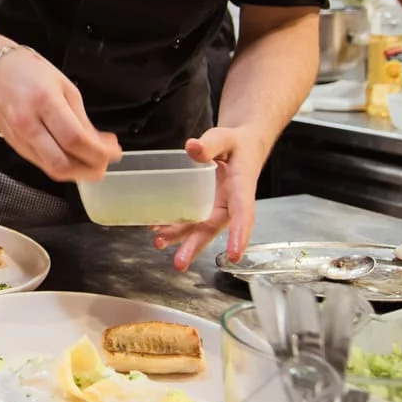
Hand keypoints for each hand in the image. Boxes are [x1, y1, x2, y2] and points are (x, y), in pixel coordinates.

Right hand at [0, 49, 121, 182]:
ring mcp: (19, 138)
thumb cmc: (29, 71)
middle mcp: (28, 124)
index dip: (99, 152)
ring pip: (52, 169)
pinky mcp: (15, 146)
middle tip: (105, 163)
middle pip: (62, 163)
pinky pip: (42, 164)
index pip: (75, 139)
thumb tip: (100, 143)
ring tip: (92, 162)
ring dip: (77, 172)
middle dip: (90, 170)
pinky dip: (62, 165)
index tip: (114, 151)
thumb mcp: (64, 86)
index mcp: (44, 102)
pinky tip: (73, 157)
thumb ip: (81, 118)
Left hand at [151, 126, 264, 271]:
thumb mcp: (225, 138)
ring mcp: (215, 206)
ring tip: (158, 244)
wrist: (241, 147)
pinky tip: (157, 231)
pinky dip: (174, 226)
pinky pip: (190, 219)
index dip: (239, 234)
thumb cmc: (235, 143)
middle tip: (179, 263)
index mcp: (241, 188)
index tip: (234, 254)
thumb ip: (211, 143)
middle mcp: (229, 203)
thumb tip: (193, 148)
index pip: (243, 213)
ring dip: (179, 238)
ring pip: (198, 227)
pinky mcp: (204, 206)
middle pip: (213, 228)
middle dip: (195, 246)